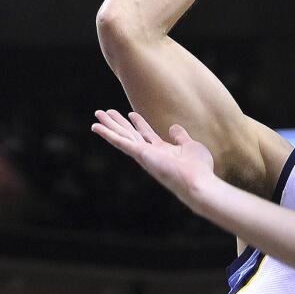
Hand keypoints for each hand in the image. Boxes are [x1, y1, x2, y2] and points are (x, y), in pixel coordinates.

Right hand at [91, 110, 216, 207]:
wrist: (198, 181)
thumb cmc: (198, 168)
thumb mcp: (190, 146)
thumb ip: (180, 137)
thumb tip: (173, 127)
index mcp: (162, 151)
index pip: (147, 134)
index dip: (139, 123)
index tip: (131, 113)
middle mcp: (150, 153)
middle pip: (130, 134)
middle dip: (118, 123)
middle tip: (105, 112)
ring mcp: (144, 154)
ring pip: (122, 136)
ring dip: (109, 125)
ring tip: (97, 114)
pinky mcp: (140, 154)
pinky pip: (120, 142)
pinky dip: (108, 134)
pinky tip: (96, 127)